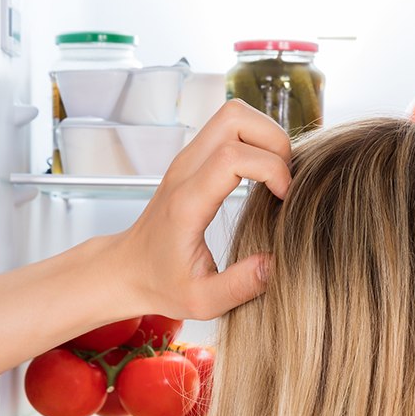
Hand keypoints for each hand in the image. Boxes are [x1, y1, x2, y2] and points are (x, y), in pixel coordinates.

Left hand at [105, 100, 291, 320]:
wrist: (128, 268)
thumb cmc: (164, 284)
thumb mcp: (202, 301)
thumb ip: (239, 286)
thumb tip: (275, 263)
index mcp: (187, 202)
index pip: (233, 156)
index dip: (272, 169)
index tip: (284, 199)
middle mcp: (185, 170)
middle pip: (235, 117)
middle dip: (275, 141)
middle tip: (286, 178)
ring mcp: (188, 158)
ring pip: (234, 114)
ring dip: (267, 135)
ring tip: (278, 173)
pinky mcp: (194, 157)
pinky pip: (230, 128)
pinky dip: (256, 140)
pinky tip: (263, 175)